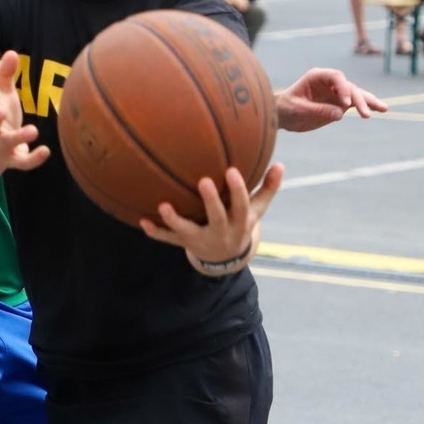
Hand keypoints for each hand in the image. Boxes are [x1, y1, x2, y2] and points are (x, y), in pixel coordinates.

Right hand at [0, 50, 48, 175]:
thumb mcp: (0, 96)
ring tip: (34, 130)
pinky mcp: (12, 160)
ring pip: (6, 144)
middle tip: (0, 110)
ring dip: (18, 137)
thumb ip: (5, 75)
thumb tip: (12, 52)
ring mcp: (0, 148)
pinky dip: (34, 158)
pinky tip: (46, 150)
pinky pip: (23, 162)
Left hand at [139, 163, 284, 273]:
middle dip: (211, 202)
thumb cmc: (241, 223)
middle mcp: (221, 233)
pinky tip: (142, 221)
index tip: (232, 171)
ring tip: (163, 206)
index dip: (238, 191)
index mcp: (239, 223)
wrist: (226, 259)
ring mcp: (201, 240)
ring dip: (175, 220)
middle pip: (217, 218)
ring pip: (187, 232)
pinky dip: (156, 232)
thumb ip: (268, 188)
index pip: (242, 207)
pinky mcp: (185, 243)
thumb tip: (281, 164)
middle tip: (204, 181)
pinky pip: (169, 239)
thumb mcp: (258, 210)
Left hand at [275, 69, 387, 132]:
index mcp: (317, 76)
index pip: (336, 77)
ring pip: (356, 94)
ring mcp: (336, 93)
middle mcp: (330, 82)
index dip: (343, 89)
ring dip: (368, 102)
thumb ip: (317, 110)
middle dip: (359, 100)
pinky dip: (366, 106)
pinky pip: (355, 103)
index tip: (345, 104)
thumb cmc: (286, 108)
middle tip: (365, 114)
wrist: (282, 114)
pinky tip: (379, 109)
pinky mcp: (339, 104)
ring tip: (384, 109)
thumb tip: (340, 113)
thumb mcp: (298, 109)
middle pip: (349, 87)